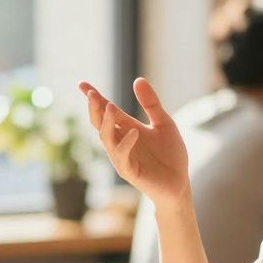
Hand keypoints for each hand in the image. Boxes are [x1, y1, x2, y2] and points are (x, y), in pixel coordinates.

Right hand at [79, 77, 189, 210]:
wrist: (179, 183)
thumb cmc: (171, 155)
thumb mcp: (164, 123)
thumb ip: (151, 103)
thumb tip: (138, 79)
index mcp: (127, 128)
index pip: (106, 110)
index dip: (94, 97)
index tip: (82, 83)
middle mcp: (120, 141)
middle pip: (100, 123)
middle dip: (94, 108)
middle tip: (91, 93)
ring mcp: (122, 157)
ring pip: (106, 138)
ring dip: (106, 122)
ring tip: (110, 106)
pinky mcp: (129, 171)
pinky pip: (122, 156)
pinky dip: (126, 143)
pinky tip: (134, 132)